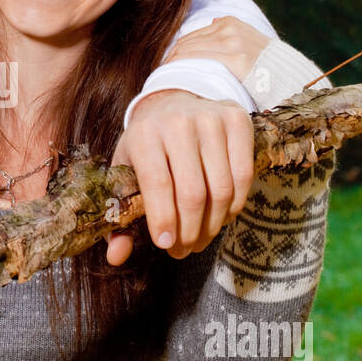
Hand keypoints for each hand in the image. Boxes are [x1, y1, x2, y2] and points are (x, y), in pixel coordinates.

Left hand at [107, 91, 253, 264]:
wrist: (172, 103)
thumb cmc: (147, 147)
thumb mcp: (125, 173)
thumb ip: (119, 216)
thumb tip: (116, 257)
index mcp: (143, 135)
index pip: (158, 184)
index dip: (164, 219)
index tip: (166, 245)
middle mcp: (178, 123)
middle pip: (193, 193)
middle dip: (190, 231)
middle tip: (184, 249)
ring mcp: (211, 119)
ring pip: (222, 189)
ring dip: (213, 225)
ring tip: (201, 237)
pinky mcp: (238, 120)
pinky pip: (244, 176)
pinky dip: (235, 206)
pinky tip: (222, 216)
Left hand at [165, 15, 270, 81]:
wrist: (291, 79)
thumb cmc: (267, 67)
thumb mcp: (250, 41)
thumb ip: (231, 34)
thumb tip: (213, 23)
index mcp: (231, 22)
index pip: (191, 36)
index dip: (175, 53)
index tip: (166, 68)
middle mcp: (229, 28)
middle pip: (186, 43)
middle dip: (170, 60)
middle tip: (160, 77)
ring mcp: (233, 42)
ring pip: (188, 51)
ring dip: (172, 66)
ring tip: (164, 81)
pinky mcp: (237, 59)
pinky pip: (198, 60)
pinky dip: (182, 69)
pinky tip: (175, 80)